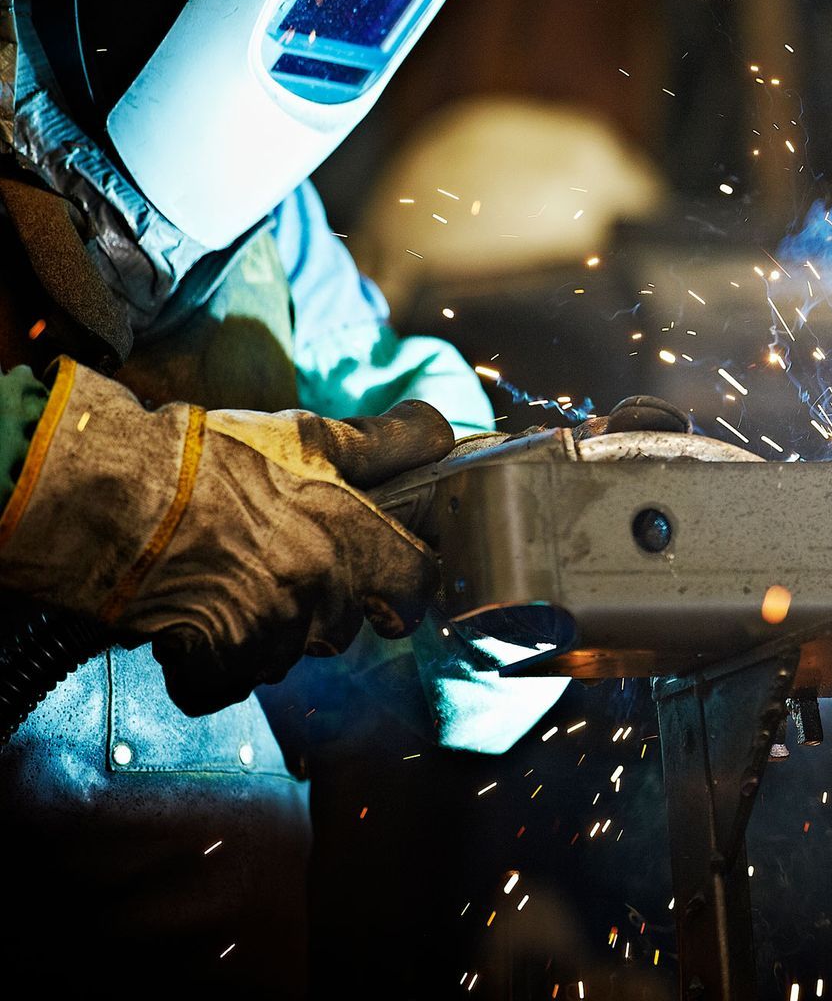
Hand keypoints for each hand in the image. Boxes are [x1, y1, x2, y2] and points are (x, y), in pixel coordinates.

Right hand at [0, 360, 453, 715]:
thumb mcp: (306, 434)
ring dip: (270, 629)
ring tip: (228, 582)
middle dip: (333, 606)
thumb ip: (382, 445)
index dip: (411, 578)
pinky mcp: (217, 666)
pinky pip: (230, 681)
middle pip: (352, 622)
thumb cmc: (206, 456)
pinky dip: (211, 664)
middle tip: (292, 573)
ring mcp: (270, 634)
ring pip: (291, 650)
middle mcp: (322, 591)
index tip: (397, 578)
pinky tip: (190, 622)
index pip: (420, 578)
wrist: (111, 494)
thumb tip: (438, 433)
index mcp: (352, 536)